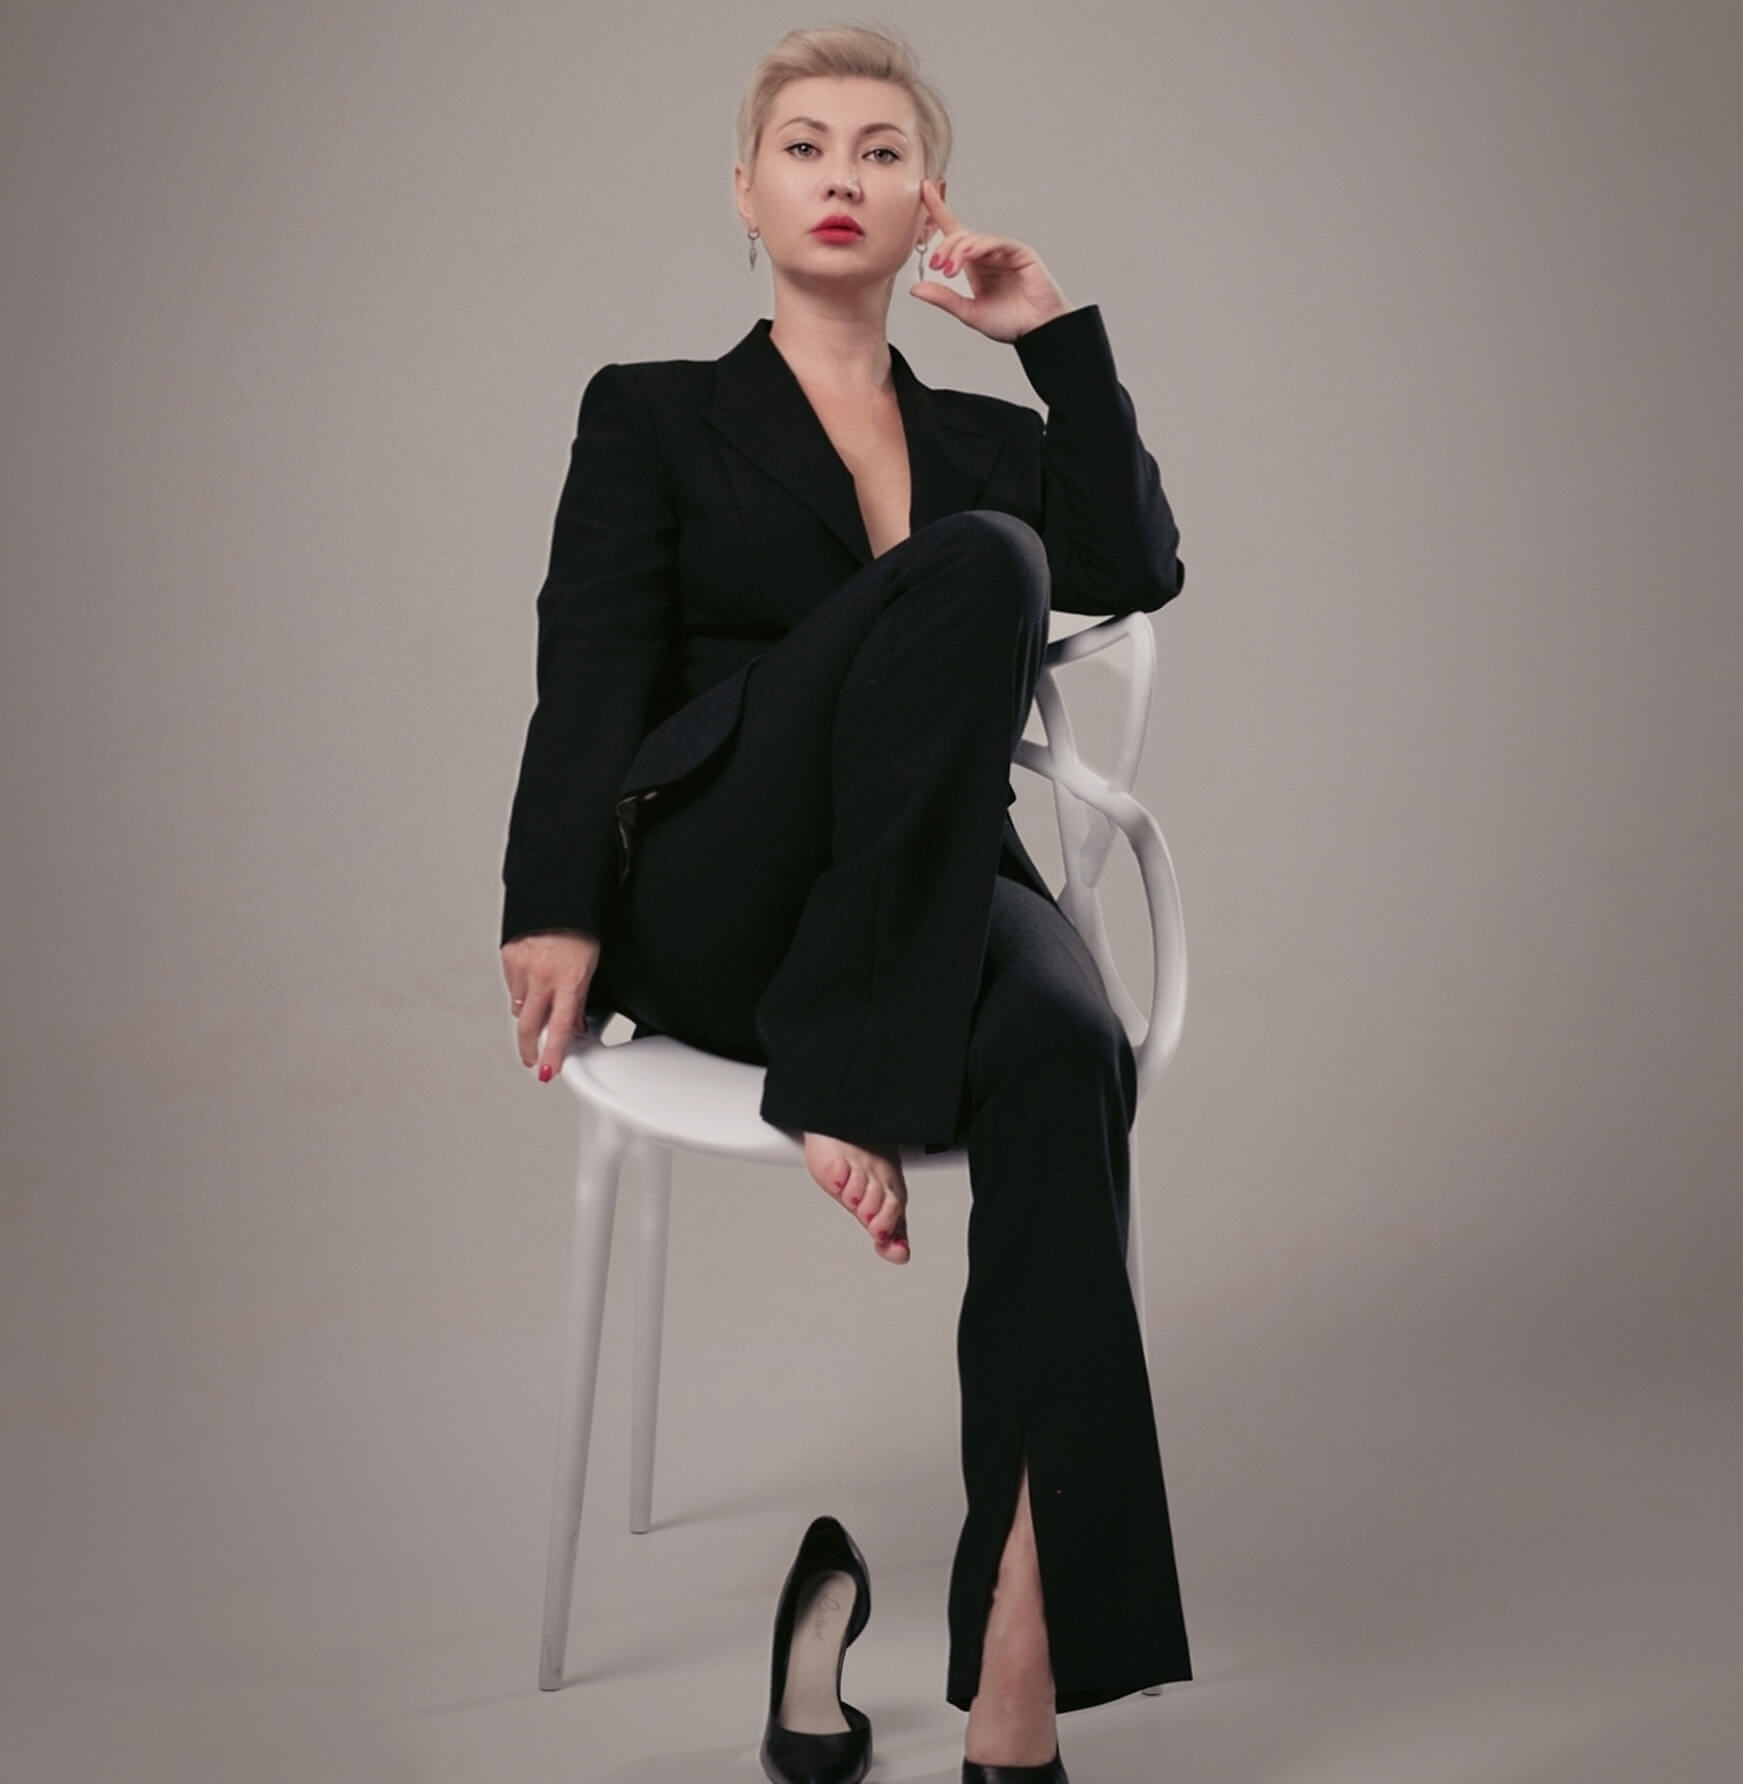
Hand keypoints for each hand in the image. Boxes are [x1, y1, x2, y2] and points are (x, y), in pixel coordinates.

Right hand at [501, 929, 600, 1082]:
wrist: (556, 895)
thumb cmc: (579, 927)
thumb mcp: (590, 965)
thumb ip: (580, 998)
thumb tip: (576, 1025)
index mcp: (568, 980)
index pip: (559, 1027)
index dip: (553, 1053)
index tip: (547, 1071)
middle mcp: (542, 977)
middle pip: (528, 1026)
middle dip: (529, 1048)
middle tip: (533, 1059)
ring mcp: (522, 968)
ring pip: (519, 1006)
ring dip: (528, 1014)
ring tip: (539, 1007)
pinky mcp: (508, 958)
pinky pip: (512, 986)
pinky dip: (521, 990)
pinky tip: (532, 981)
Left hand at [908, 177, 1072, 343]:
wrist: (1037, 331)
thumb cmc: (1009, 322)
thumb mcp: (969, 312)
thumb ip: (944, 299)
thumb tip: (915, 288)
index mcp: (974, 264)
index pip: (953, 231)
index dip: (938, 209)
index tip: (924, 189)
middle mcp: (987, 254)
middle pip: (960, 236)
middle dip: (945, 249)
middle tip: (938, 267)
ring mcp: (1004, 251)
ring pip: (975, 239)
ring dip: (958, 251)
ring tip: (950, 271)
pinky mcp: (1019, 252)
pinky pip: (996, 243)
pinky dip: (980, 247)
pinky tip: (969, 256)